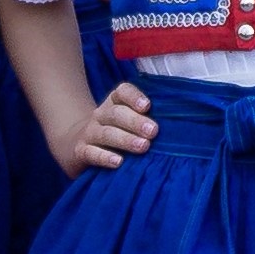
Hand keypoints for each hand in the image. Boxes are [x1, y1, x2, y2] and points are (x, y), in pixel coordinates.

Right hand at [41, 82, 156, 176]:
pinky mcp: (81, 152)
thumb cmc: (114, 135)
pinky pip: (91, 153)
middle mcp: (101, 115)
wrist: (75, 147)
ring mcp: (90, 133)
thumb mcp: (127, 123)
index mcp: (114, 104)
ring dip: (125, 139)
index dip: (134, 97)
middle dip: (136, 122)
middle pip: (117, 113)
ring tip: (143, 146)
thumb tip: (179, 127)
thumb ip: (147, 121)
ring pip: (106, 133)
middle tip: (153, 131)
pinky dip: (104, 157)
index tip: (147, 106)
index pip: (122, 92)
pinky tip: (118, 162)